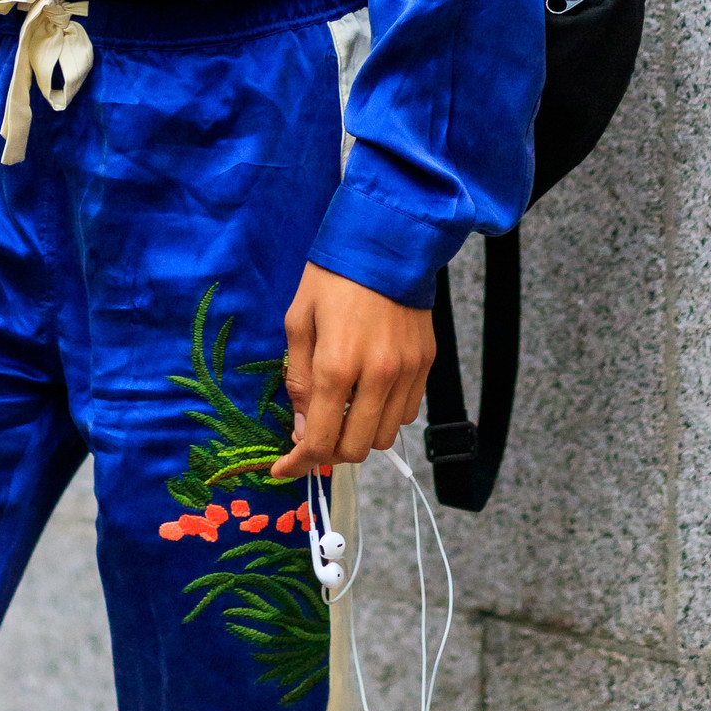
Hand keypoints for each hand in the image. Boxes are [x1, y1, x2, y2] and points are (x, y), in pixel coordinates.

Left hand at [271, 263, 435, 479]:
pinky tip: (368, 393)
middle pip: (356, 449)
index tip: (284, 469)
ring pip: (385, 438)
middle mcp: (377, 375)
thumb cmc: (333, 277)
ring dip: (360, 435)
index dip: (298, 464)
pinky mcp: (426, 364)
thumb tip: (301, 429)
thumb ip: (298, 380)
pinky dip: (385, 416)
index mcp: (336, 365)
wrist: (386, 240)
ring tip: (342, 411)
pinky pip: (407, 413)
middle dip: (329, 453)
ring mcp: (407, 371)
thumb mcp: (298, 321)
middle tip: (313, 436)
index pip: (319, 440)